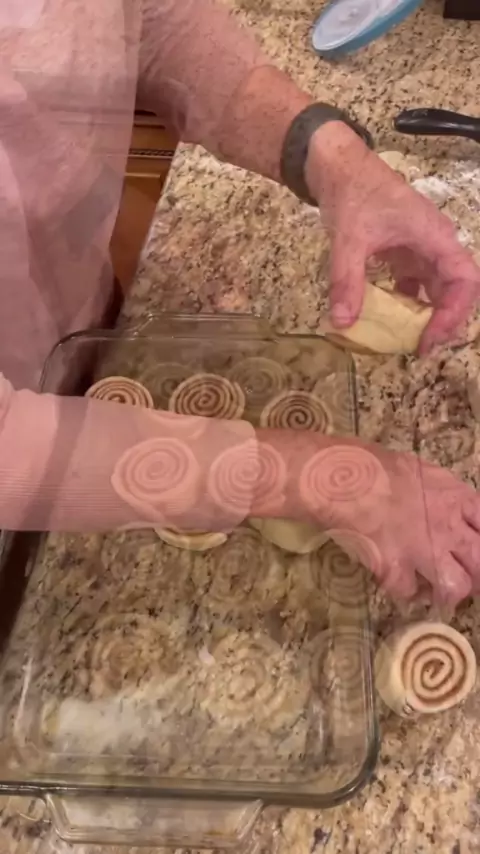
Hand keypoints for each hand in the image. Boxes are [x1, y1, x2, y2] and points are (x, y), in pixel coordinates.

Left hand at [305, 122, 479, 353]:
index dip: (454, 313)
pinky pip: (415, 284)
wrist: (339, 168)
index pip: (464, 280)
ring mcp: (421, 249)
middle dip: (444, 321)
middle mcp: (435, 245)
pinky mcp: (405, 253)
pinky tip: (389, 320)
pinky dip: (407, 304)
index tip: (429, 339)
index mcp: (434, 237)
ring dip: (427, 316)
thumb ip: (347, 281)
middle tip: (420, 349)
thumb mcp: (349, 240)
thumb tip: (342, 322)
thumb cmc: (354, 195)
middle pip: (456, 289)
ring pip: (437, 289)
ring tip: (409, 341)